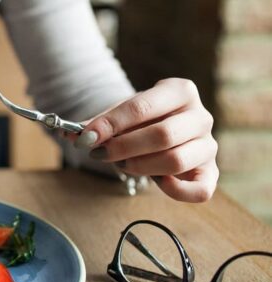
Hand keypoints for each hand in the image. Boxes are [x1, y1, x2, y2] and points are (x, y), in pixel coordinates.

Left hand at [73, 78, 217, 202]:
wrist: (164, 129)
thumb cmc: (141, 121)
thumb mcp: (120, 114)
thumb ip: (98, 124)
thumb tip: (69, 133)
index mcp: (180, 91)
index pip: (142, 107)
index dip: (111, 124)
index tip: (86, 137)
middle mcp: (201, 116)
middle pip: (162, 135)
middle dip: (123, 147)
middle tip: (98, 153)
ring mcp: (209, 145)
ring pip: (175, 161)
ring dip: (139, 166)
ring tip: (120, 164)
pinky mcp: (211, 173)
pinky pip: (200, 190)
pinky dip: (174, 190)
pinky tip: (155, 182)